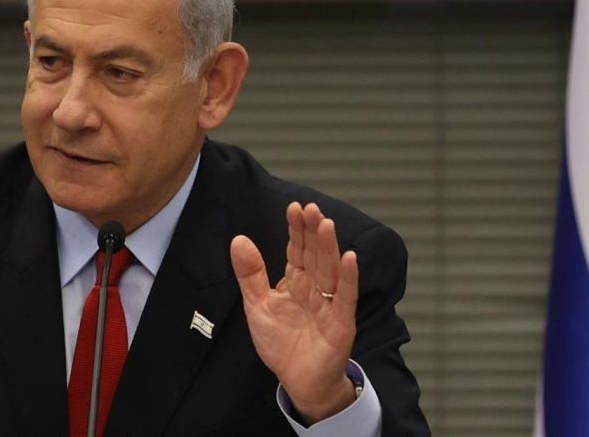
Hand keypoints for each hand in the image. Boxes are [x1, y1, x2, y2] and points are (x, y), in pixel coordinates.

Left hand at [230, 201, 358, 423]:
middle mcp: (315, 288)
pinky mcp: (341, 323)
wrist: (298, 381)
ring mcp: (330, 304)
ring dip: (329, 247)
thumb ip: (250, 274)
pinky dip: (349, 278)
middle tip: (311, 208)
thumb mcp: (257, 305)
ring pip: (330, 270)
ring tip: (326, 224)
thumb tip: (238, 239)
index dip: (297, 229)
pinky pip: (345, 297)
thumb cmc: (281, 344)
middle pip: (315, 254)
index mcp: (296, 281)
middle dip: (313, 231)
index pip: (297, 249)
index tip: (294, 207)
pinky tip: (350, 258)